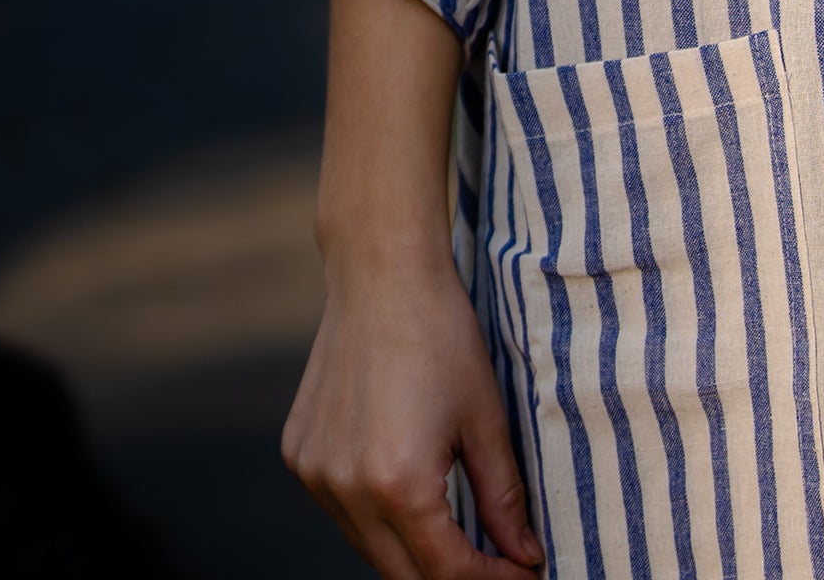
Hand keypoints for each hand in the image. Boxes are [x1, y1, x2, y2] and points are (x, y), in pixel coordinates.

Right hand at [282, 242, 541, 577]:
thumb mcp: (484, 417)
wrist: (381, 275)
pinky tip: (404, 490)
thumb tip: (524, 556)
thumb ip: (503, 497)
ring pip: (368, 548)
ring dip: (410, 551)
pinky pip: (341, 512)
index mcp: (399, 484)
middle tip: (493, 561)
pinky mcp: (299, 457)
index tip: (521, 574)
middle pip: (402, 575)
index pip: (447, 571)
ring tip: (454, 530)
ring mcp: (316, 476)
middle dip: (451, 575)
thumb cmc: (442, 336)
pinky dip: (375, 517)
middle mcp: (347, 490)